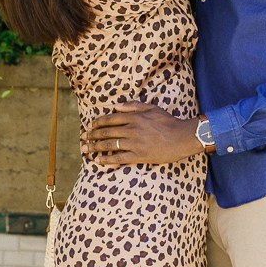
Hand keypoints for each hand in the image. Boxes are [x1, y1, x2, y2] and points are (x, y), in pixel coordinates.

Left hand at [85, 103, 204, 165]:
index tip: (90, 126)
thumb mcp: (152, 108)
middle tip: (83, 138)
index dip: (98, 123)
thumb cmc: (168, 122)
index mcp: (135, 117)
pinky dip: (107, 159)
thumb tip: (116, 106)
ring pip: (110, 145)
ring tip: (86, 149)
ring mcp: (135, 143)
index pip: (111, 118)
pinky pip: (119, 158)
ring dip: (95, 147)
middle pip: (107, 132)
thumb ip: (134, 106)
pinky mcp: (139, 156)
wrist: (182, 138)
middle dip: (92, 135)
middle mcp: (132, 129)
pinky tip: (98, 160)